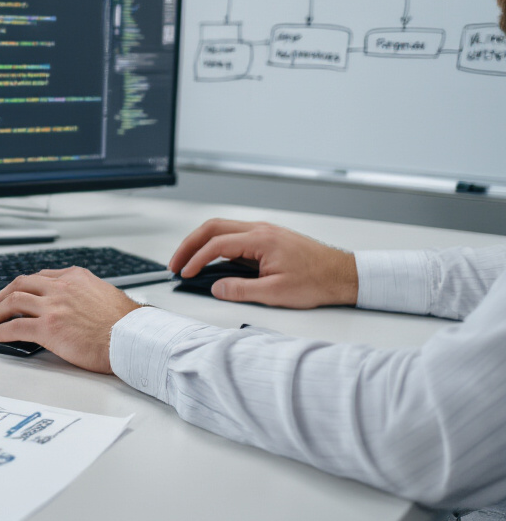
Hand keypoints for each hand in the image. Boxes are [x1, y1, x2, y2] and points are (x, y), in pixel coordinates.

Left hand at [0, 267, 140, 373]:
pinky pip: (15, 327)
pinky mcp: (47, 328)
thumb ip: (89, 293)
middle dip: (6, 293)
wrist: (133, 340)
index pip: (42, 276)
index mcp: (76, 278)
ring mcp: (53, 306)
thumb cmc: (127, 325)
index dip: (27, 285)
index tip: (20, 291)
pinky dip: (1, 331)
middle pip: (22, 283)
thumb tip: (84, 302)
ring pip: (14, 301)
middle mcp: (62, 288)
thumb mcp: (107, 294)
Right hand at [168, 219, 357, 308]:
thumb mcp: (276, 292)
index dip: (196, 259)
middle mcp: (260, 230)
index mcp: (261, 239)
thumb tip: (216, 288)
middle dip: (189, 244)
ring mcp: (264, 232)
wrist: (344, 275)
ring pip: (222, 228)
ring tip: (189, 261)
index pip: (217, 244)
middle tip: (176, 263)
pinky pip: (234, 235)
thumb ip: (241, 290)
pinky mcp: (268, 238)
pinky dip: (216, 244)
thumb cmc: (318, 280)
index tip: (185, 273)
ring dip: (201, 242)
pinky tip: (212, 259)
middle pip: (213, 227)